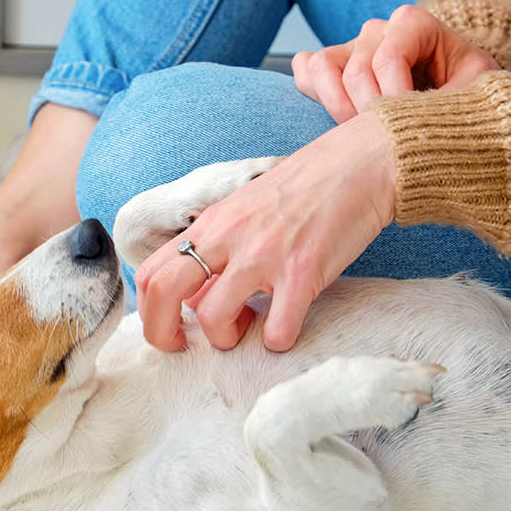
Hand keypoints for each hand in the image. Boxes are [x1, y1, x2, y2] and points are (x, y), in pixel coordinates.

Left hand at [135, 111, 395, 352]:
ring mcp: (264, 255)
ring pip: (214, 318)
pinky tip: (286, 328)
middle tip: (187, 345)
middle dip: (163, 333)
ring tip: (248, 327)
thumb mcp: (245, 210)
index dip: (148, 311)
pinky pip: (277, 329)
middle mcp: (229, 237)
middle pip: (164, 293)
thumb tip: (195, 299)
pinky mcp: (303, 272)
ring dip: (226, 339)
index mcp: (211, 224)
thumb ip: (217, 249)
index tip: (170, 327)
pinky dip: (277, 341)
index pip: (151, 271)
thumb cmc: (305, 189)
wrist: (361, 164)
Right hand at [292, 5, 498, 122]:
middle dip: (370, 111)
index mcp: (415, 25)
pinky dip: (315, 94)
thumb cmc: (465, 103)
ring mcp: (350, 47)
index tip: (410, 123)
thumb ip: (455, 93)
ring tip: (363, 131)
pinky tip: (342, 117)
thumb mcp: (476, 95)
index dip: (395, 95)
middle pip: (357, 69)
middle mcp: (378, 30)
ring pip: (323, 66)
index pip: (389, 54)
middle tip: (388, 138)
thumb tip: (424, 108)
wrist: (450, 115)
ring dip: (338, 107)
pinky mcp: (329, 67)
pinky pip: (305, 70)